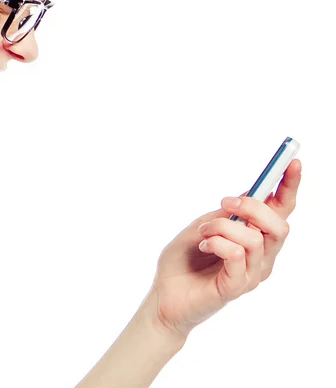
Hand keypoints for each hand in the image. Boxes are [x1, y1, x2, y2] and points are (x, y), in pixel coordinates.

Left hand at [146, 159, 301, 339]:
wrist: (163, 294)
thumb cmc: (183, 261)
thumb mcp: (203, 225)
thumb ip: (227, 214)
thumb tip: (249, 195)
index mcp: (255, 238)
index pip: (281, 211)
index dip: (289, 186)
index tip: (293, 162)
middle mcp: (261, 257)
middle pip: (279, 224)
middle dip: (253, 206)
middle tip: (225, 202)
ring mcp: (250, 274)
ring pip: (254, 238)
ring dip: (222, 226)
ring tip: (202, 232)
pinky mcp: (235, 287)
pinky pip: (237, 255)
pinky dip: (217, 242)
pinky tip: (203, 246)